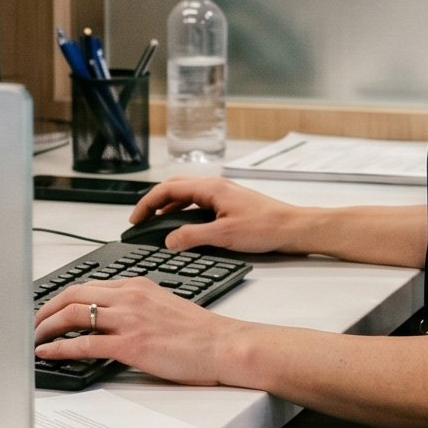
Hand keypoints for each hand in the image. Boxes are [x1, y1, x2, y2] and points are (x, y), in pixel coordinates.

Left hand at [33, 278, 244, 385]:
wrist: (223, 345)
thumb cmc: (200, 332)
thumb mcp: (166, 304)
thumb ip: (139, 304)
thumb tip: (116, 316)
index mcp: (138, 286)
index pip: (90, 285)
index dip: (64, 296)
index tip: (51, 307)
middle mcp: (130, 297)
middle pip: (74, 294)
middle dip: (46, 307)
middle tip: (33, 321)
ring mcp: (129, 320)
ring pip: (73, 315)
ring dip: (46, 326)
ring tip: (34, 338)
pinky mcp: (130, 344)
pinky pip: (84, 344)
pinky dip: (59, 348)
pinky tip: (48, 353)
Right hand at [128, 175, 313, 255]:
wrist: (293, 228)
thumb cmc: (266, 227)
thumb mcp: (223, 235)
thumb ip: (192, 237)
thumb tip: (169, 240)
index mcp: (210, 188)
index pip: (168, 189)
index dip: (147, 203)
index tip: (135, 219)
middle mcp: (215, 187)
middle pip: (174, 188)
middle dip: (154, 202)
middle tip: (140, 220)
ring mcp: (222, 194)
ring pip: (186, 195)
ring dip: (168, 207)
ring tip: (155, 224)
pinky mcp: (229, 204)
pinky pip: (198, 204)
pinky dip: (183, 212)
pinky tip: (182, 227)